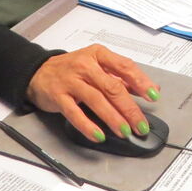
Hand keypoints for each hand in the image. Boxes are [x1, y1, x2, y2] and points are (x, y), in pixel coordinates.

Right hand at [25, 44, 158, 142]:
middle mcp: (85, 65)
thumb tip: (150, 88)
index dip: (141, 81)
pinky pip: (75, 113)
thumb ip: (121, 77)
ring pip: (96, 100)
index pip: (124, 66)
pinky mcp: (58, 96)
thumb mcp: (97, 66)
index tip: (153, 95)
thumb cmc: (72, 69)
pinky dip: (88, 125)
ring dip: (113, 118)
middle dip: (129, 108)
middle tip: (140, 124)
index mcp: (98, 55)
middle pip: (112, 87)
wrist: (38, 72)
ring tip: (124, 131)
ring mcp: (71, 80)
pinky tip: (99, 135)